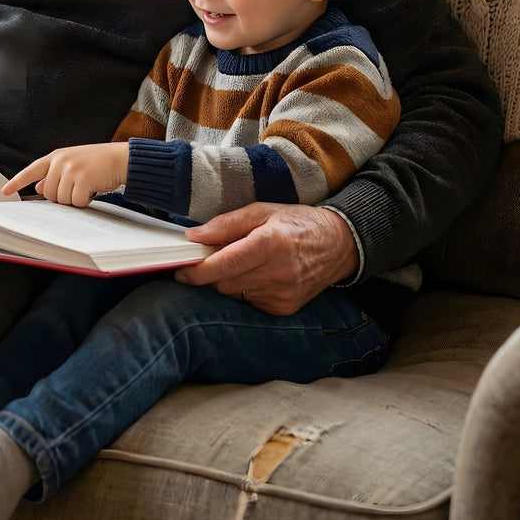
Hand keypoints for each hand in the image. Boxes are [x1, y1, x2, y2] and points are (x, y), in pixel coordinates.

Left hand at [2, 143, 129, 206]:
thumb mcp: (73, 164)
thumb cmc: (98, 163)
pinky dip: (85, 201)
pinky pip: (76, 202)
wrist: (121, 158)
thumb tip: (39, 187)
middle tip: (77, 187)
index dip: (16, 182)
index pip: (31, 170)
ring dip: (74, 199)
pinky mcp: (82, 179)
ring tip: (87, 186)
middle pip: (48, 193)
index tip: (5, 192)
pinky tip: (93, 190)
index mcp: (56, 157)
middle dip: (62, 196)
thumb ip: (55, 174)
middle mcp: (61, 161)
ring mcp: (71, 169)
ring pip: (61, 200)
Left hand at [175, 203, 358, 315]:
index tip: (181, 271)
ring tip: (241, 262)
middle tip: (209, 257)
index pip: (224, 264)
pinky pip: (249, 302)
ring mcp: (282, 294)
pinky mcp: (284, 308)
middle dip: (209, 273)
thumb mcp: (261, 211)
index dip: (198, 270)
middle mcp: (278, 273)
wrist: (338, 245)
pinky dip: (244, 289)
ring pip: (234, 294)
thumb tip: (194, 236)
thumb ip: (225, 224)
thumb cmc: (296, 223)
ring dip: (227, 280)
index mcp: (270, 244)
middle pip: (224, 282)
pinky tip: (257, 274)